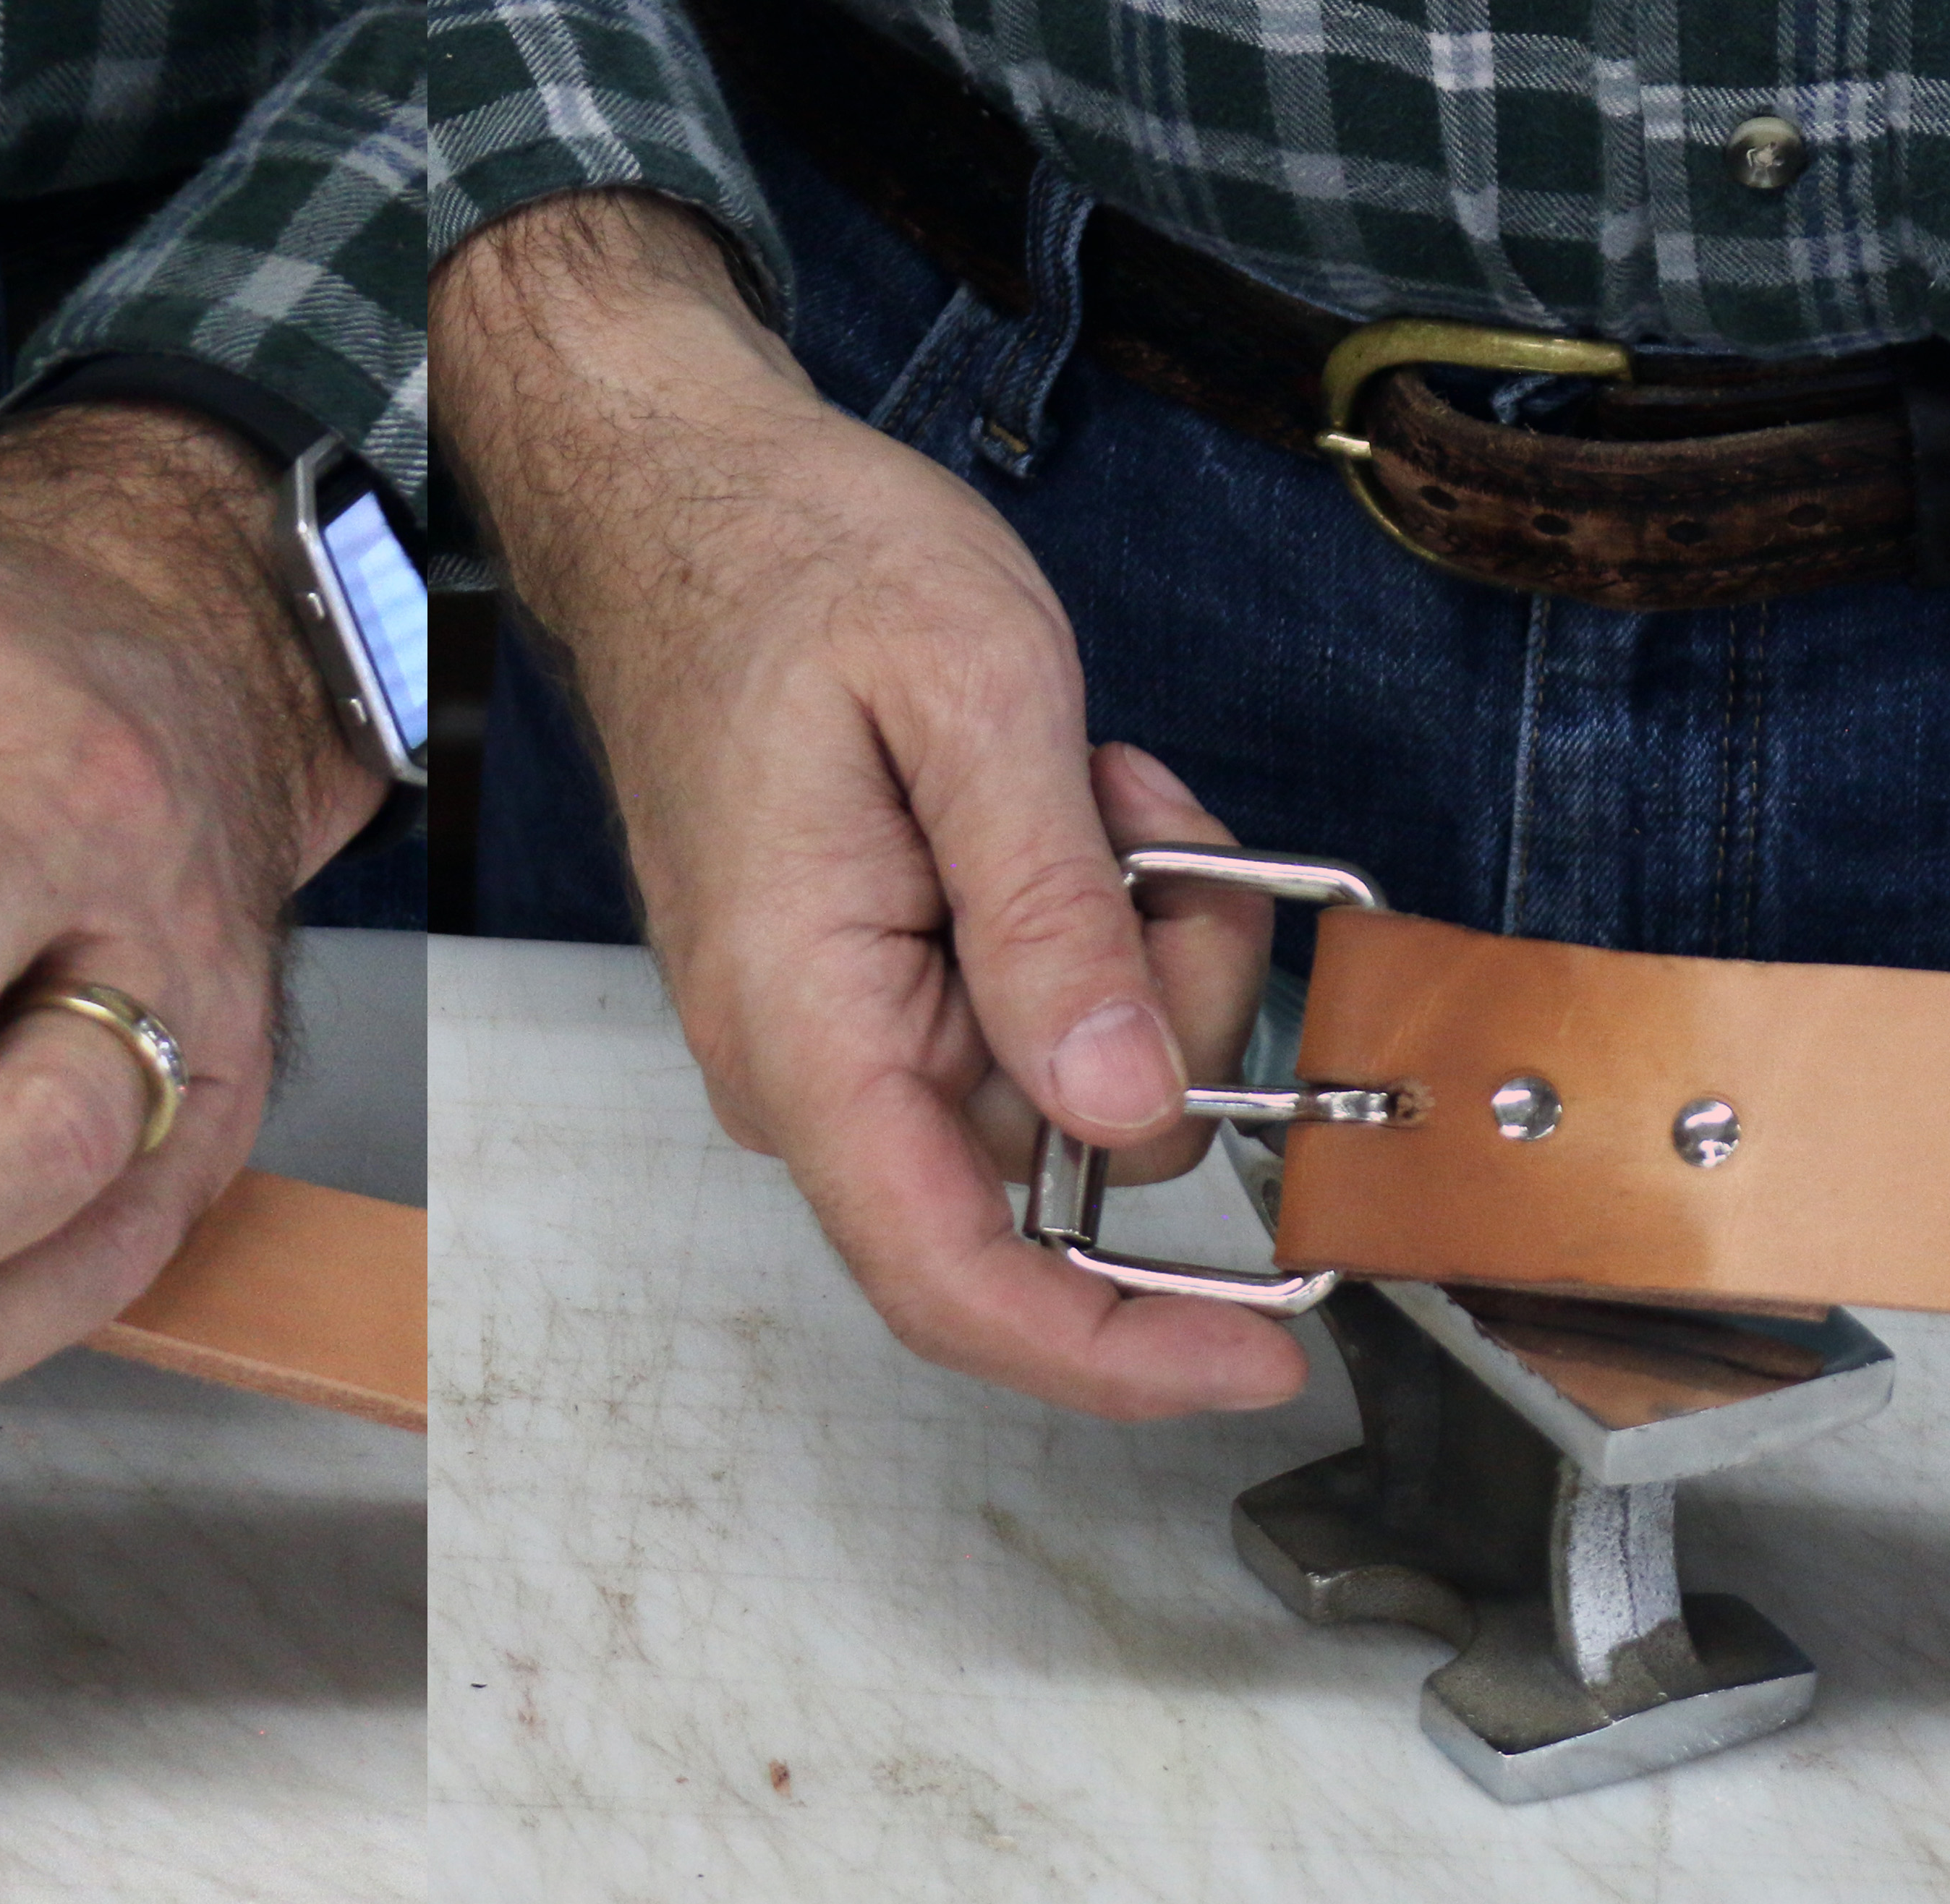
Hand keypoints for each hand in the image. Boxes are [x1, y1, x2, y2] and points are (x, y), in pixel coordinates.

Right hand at [435, 191, 1300, 1419]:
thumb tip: (1123, 1109)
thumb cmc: (796, 566)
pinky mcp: (871, 990)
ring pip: (1066, 1083)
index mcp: (803, 1024)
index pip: (948, 1279)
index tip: (1268, 1360)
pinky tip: (1068, 802)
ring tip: (1095, 787)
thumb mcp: (972, 700)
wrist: (682, 496)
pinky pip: (1031, 1017)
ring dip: (1137, 949)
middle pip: (1056, 1164)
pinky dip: (1093, 924)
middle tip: (1169, 844)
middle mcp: (803, 1065)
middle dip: (1168, 1025)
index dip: (1116, 1355)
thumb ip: (1050, 917)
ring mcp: (832, 1035)